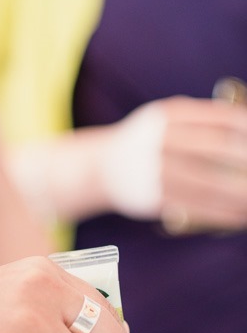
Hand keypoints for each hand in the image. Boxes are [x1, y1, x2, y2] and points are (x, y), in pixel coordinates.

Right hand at [100, 96, 246, 228]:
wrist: (101, 168)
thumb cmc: (144, 142)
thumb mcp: (165, 119)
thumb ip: (202, 119)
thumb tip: (246, 128)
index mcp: (169, 116)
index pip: (220, 117)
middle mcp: (160, 140)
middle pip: (217, 148)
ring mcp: (154, 171)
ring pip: (209, 184)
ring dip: (241, 194)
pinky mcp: (152, 199)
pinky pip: (195, 208)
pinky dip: (223, 214)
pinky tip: (240, 216)